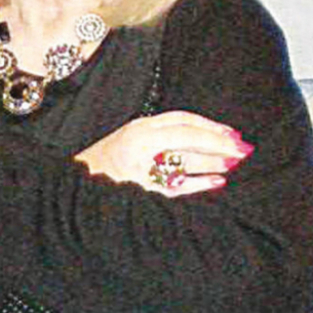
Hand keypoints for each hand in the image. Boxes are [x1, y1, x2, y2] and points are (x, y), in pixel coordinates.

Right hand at [73, 111, 253, 197]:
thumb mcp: (126, 143)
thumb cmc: (101, 169)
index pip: (180, 119)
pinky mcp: (141, 192)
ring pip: (185, 160)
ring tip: (232, 164)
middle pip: (187, 136)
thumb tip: (202, 140)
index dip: (208, 125)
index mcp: (136, 130)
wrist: (71, 193)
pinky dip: (199, 184)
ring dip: (212, 162)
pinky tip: (216, 183)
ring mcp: (139, 169)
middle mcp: (138, 145)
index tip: (230, 132)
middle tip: (241, 148)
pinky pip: (178, 187)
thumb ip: (157, 138)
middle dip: (218, 141)